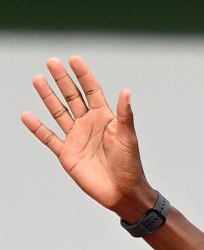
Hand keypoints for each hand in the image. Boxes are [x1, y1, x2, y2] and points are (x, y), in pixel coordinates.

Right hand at [20, 56, 155, 218]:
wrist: (122, 190)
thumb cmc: (129, 164)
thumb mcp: (127, 137)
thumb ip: (124, 114)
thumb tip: (126, 90)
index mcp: (105, 118)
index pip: (92, 91)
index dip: (83, 75)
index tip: (74, 59)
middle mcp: (89, 124)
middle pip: (72, 97)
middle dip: (62, 80)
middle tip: (51, 61)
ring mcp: (76, 137)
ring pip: (59, 112)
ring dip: (48, 96)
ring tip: (38, 79)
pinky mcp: (66, 153)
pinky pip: (48, 137)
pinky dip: (37, 127)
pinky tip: (27, 115)